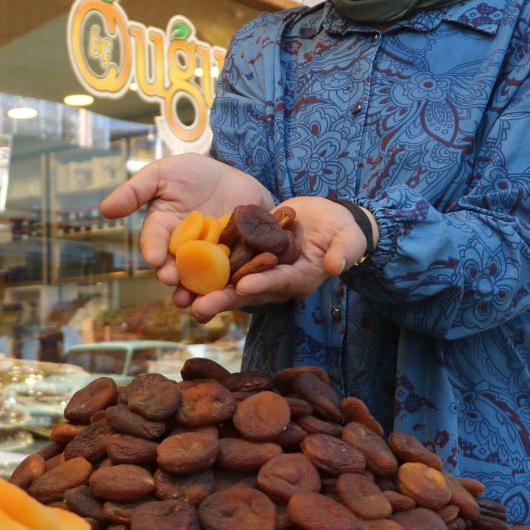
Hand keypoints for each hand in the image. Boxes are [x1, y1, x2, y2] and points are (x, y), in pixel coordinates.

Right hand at [100, 155, 273, 291]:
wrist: (232, 175)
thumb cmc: (191, 172)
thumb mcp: (161, 173)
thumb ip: (135, 190)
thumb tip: (105, 210)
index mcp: (162, 229)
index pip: (154, 242)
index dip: (153, 250)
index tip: (155, 258)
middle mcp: (181, 249)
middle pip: (173, 267)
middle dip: (171, 275)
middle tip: (172, 279)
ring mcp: (206, 257)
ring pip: (197, 279)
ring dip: (194, 291)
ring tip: (194, 300)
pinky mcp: (232, 261)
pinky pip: (229, 275)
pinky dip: (228, 285)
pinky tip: (231, 290)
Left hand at [186, 196, 367, 320]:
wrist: (324, 220)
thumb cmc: (341, 230)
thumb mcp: (349, 238)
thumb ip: (345, 251)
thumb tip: (338, 266)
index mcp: (300, 279)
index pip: (279, 282)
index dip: (262, 284)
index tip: (242, 287)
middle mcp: (275, 280)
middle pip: (247, 291)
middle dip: (223, 300)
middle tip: (198, 309)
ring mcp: (259, 270)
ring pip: (229, 283)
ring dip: (205, 290)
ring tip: (181, 298)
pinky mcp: (247, 257)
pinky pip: (224, 264)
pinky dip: (204, 268)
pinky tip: (180, 270)